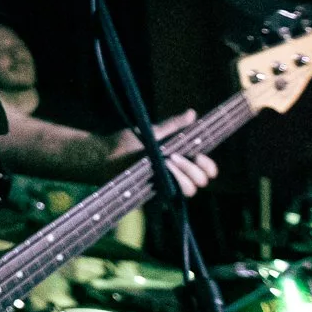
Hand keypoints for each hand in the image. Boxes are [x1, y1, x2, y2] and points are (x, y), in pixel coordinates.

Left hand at [101, 110, 218, 195]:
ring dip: (182, 177)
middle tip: (174, 157)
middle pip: (201, 180)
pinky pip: (172, 199)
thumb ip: (173, 126)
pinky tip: (160, 174)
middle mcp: (177, 175)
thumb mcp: (152, 133)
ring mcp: (167, 187)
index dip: (208, 165)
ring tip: (166, 163)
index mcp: (181, 160)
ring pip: (190, 190)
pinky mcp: (155, 197)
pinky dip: (171, 186)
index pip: (205, 168)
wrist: (103, 156)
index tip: (199, 155)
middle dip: (193, 169)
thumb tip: (192, 113)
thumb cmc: (126, 143)